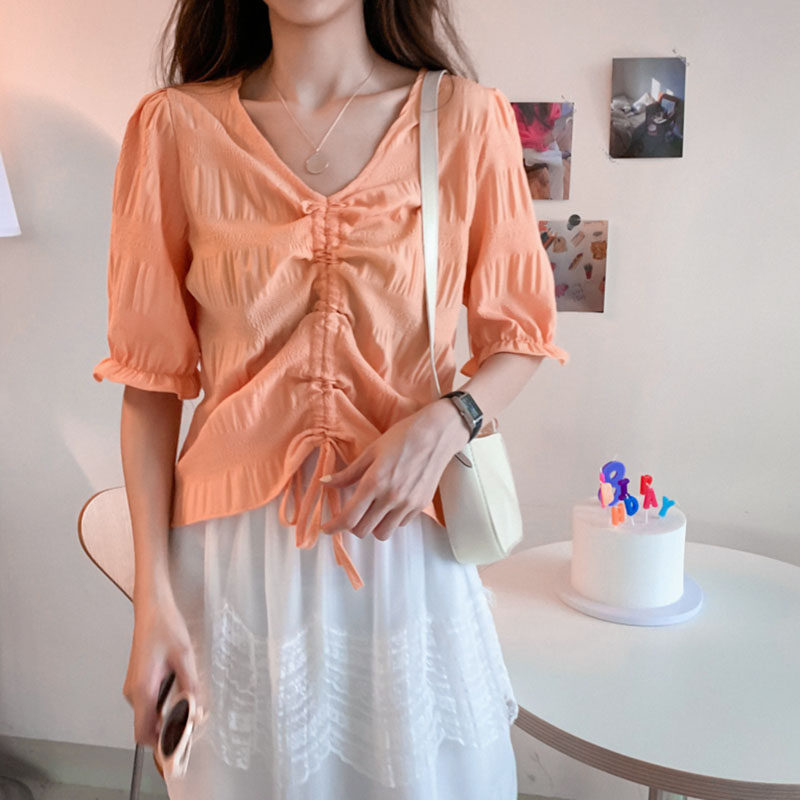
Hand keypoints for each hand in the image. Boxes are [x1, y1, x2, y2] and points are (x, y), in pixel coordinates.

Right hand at [123, 594, 199, 747]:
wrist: (152, 608)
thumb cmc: (166, 628)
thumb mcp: (184, 657)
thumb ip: (189, 686)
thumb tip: (196, 710)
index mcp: (142, 689)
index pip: (142, 733)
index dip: (159, 744)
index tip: (179, 742)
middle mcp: (133, 692)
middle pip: (145, 726)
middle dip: (166, 731)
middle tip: (190, 724)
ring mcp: (133, 686)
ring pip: (147, 715)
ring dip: (164, 718)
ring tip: (189, 709)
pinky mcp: (138, 680)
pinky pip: (147, 703)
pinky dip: (161, 707)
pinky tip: (179, 695)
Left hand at [318, 400, 469, 541]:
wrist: (436, 434)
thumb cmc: (402, 437)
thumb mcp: (370, 452)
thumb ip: (347, 473)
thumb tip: (325, 482)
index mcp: (374, 482)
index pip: (349, 518)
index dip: (334, 527)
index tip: (327, 528)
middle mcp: (390, 497)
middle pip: (363, 530)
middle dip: (352, 525)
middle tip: (351, 513)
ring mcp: (407, 504)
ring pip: (382, 533)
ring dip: (373, 526)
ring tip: (373, 510)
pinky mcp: (420, 506)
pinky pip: (400, 524)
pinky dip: (391, 519)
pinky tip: (391, 502)